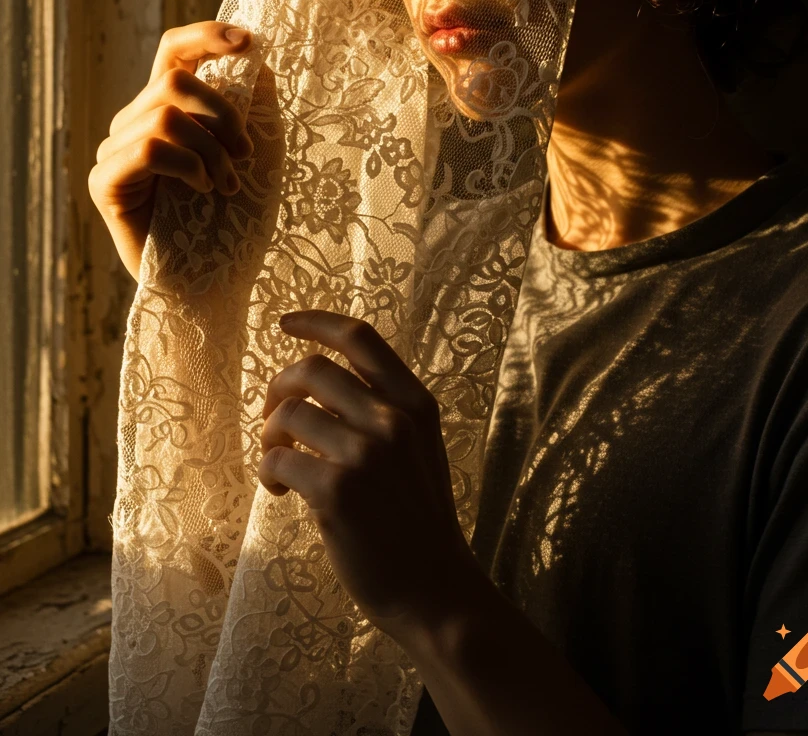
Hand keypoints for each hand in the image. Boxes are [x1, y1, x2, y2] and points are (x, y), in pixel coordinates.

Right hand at [88, 21, 254, 279]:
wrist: (216, 282)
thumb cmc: (236, 219)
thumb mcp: (257, 152)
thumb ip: (252, 104)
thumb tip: (254, 55)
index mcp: (167, 108)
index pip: (173, 51)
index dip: (205, 36)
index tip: (247, 41)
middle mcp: (134, 123)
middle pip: (174, 78)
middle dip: (222, 113)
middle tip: (245, 154)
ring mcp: (116, 151)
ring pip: (165, 114)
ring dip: (210, 150)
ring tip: (228, 185)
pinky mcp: (106, 183)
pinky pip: (148, 148)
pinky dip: (188, 166)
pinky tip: (203, 192)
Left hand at [259, 309, 488, 638]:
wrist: (434, 589)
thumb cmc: (419, 521)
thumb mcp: (420, 449)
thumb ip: (385, 411)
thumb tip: (323, 380)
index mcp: (416, 404)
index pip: (360, 339)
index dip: (317, 322)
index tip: (286, 322)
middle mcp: (393, 419)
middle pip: (311, 370)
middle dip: (278, 388)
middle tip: (274, 421)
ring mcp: (366, 454)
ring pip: (288, 414)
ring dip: (269, 436)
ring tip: (278, 466)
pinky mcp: (337, 491)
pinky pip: (277, 460)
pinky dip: (267, 472)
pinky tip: (278, 493)